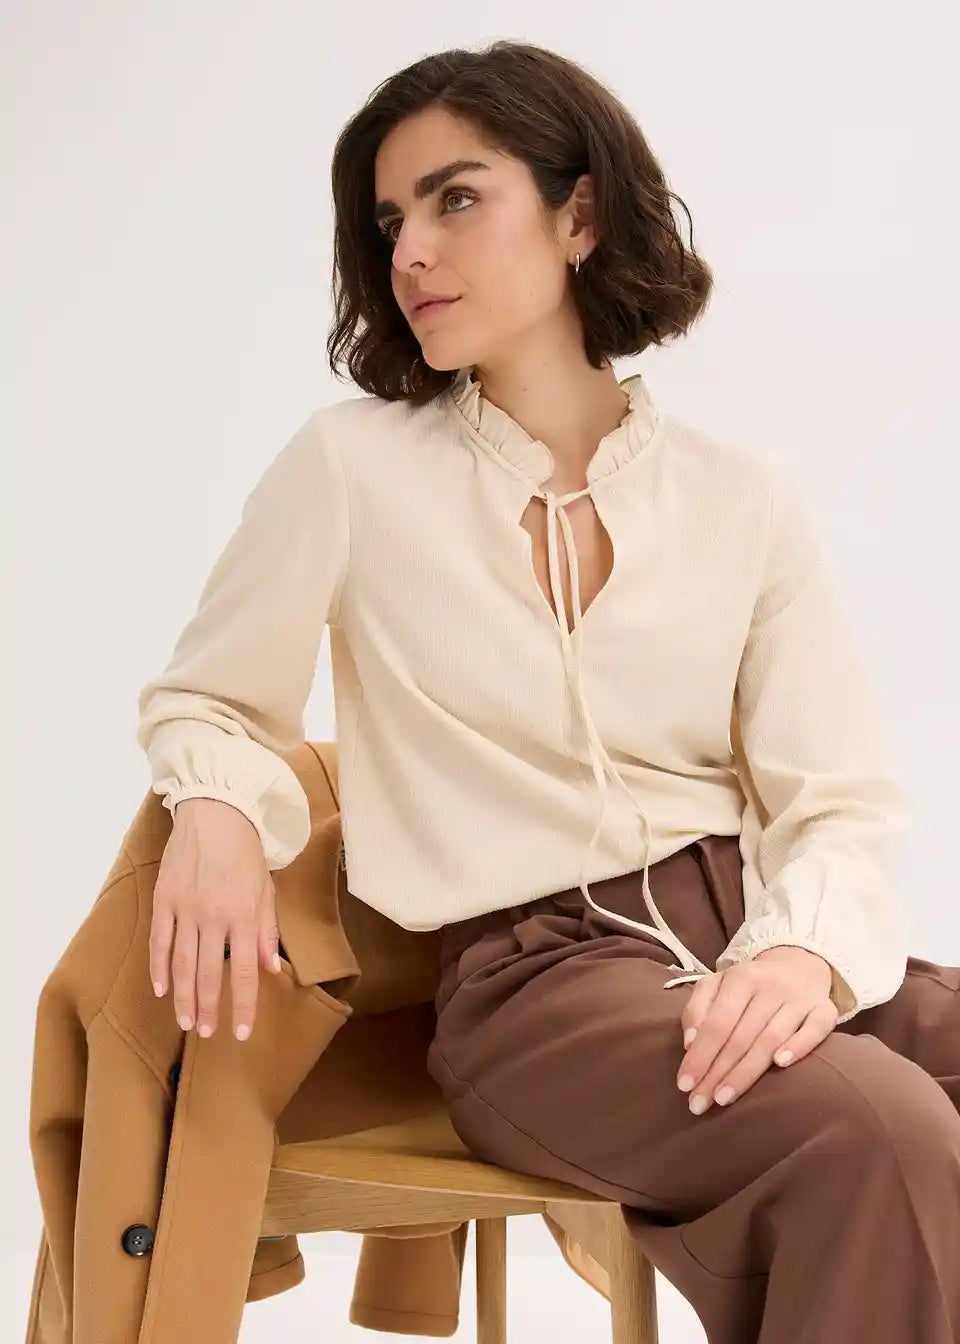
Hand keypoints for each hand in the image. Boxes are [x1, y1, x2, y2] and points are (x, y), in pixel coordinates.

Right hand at [149, 797, 283, 1041]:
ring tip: (184, 1021)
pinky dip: (159, 967)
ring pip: (182, 964)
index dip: (244, 1006)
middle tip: (206, 1033)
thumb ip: (266, 930)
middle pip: (210, 974)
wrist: (216, 813)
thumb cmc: (246, 852)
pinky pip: (160, 941)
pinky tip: (161, 988)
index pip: (246, 972)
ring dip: (183, 997)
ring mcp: (186, 908)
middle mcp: (215, 916)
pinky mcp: (165, 899)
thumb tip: (270, 969)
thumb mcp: (266, 889)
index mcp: (244, 915)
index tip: (241, 1033)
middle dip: (208, 1008)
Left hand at [676, 946, 837, 1114]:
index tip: (684, 1085)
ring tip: (723, 1098)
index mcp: (741, 977)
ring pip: (771, 1039)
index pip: (717, 1022)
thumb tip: (690, 1043)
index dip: (700, 1055)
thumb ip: (696, 1009)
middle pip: (741, 1036)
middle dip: (717, 1073)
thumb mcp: (716, 985)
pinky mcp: (825, 1010)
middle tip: (699, 1103)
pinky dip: (799, 1046)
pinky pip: (815, 1030)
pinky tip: (780, 1064)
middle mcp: (771, 986)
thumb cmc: (748, 985)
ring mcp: (800, 998)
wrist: (798, 965)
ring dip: (746, 1072)